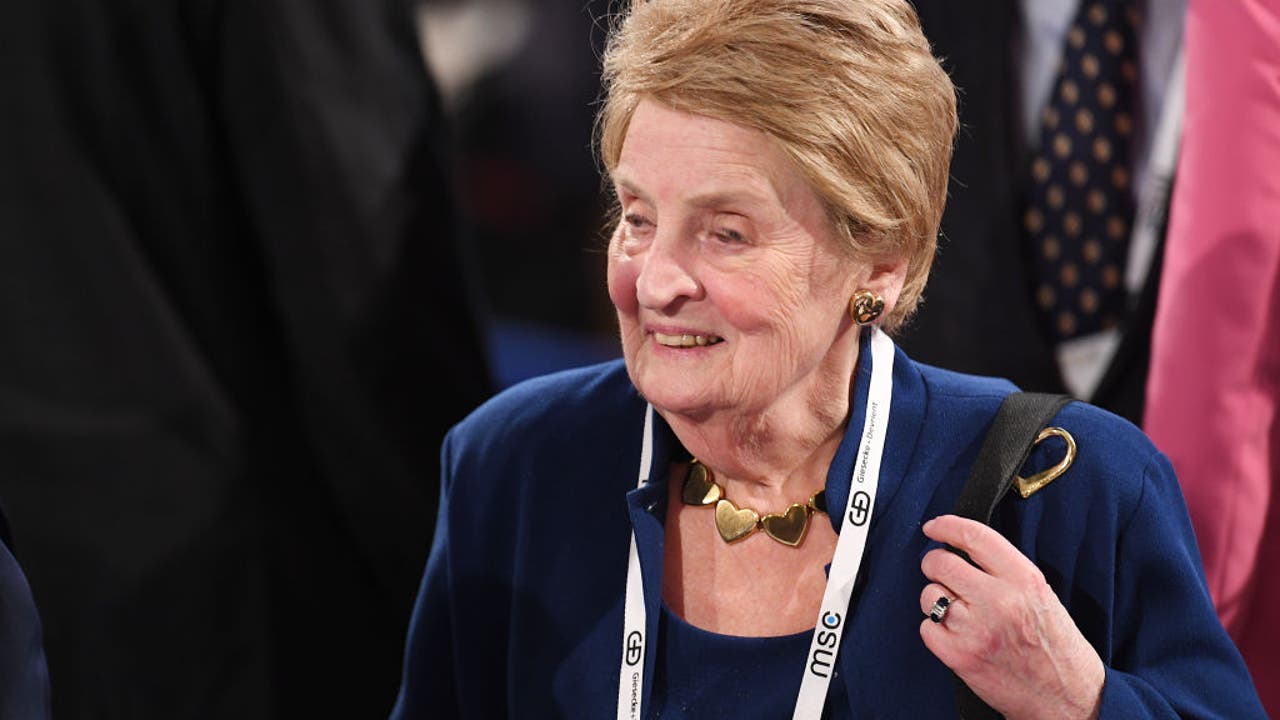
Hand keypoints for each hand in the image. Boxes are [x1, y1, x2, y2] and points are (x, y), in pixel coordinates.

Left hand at [919, 515, 1103, 719]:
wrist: (1067, 698)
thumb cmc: (1056, 647)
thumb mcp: (1041, 594)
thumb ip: (1005, 571)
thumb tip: (963, 549)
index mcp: (1024, 580)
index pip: (975, 536)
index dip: (947, 526)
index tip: (935, 527)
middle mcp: (999, 601)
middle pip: (940, 563)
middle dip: (935, 564)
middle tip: (942, 572)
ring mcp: (976, 629)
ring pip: (929, 594)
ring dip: (936, 599)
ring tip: (957, 611)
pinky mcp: (960, 656)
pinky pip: (925, 627)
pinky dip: (935, 629)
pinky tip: (955, 634)